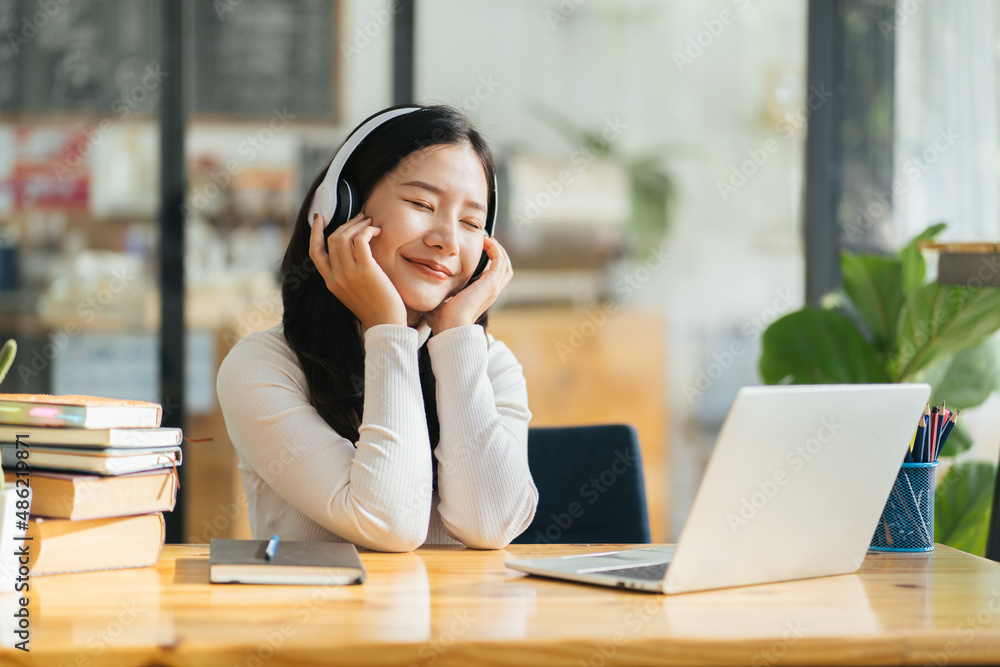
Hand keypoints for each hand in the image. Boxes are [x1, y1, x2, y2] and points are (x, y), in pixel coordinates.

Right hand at [309, 211, 406, 329]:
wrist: (386, 325)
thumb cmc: (376, 308)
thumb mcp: (354, 292)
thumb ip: (348, 275)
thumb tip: (354, 251)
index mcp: (331, 282)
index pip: (315, 253)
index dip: (315, 233)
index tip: (319, 218)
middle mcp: (336, 277)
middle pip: (332, 239)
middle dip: (346, 224)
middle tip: (360, 218)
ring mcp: (349, 273)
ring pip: (345, 237)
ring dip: (358, 224)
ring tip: (370, 222)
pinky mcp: (366, 270)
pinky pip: (361, 240)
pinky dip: (368, 230)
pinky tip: (377, 231)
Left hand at [422, 236, 512, 333]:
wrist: (451, 328)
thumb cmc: (444, 322)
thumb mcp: (443, 302)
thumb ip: (441, 295)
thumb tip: (428, 291)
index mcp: (482, 297)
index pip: (494, 277)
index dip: (490, 262)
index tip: (481, 251)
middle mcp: (491, 292)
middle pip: (505, 270)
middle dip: (498, 254)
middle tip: (487, 242)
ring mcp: (493, 288)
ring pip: (505, 264)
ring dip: (498, 250)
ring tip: (487, 240)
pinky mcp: (490, 284)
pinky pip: (499, 261)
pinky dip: (495, 249)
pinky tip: (486, 242)